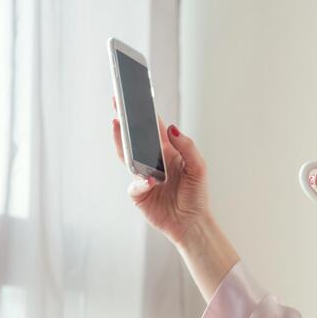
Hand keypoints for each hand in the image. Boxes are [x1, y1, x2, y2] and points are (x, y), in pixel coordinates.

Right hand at [111, 95, 211, 245]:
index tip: (137, 95)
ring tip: (118, 125)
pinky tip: (151, 182)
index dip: (146, 112)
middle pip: (136, 138)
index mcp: (168, 152)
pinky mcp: (138, 193)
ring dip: (122, 141)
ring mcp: (143, 176)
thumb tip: (172, 129)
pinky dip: (142, 182)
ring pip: (127, 156)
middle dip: (126, 121)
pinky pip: (135, 184)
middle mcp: (153, 161)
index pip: (154, 128)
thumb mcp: (198, 168)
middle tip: (118, 102)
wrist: (190, 222)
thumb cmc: (196, 194)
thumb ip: (187, 147)